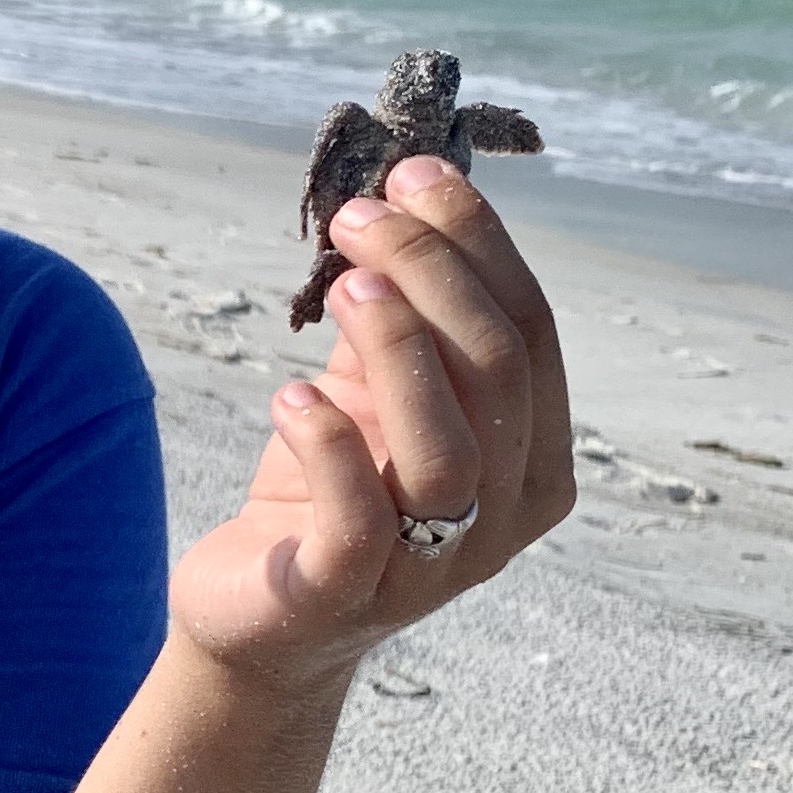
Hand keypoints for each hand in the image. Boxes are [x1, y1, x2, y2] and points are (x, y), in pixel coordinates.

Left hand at [169, 158, 573, 690]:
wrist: (260, 619)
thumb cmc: (330, 490)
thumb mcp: (377, 392)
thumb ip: (403, 311)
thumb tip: (405, 186)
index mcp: (533, 460)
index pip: (533, 333)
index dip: (480, 244)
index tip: (414, 174)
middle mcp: (500, 520)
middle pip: (499, 376)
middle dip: (434, 273)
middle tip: (361, 216)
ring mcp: (429, 571)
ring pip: (449, 453)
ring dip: (400, 351)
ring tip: (345, 284)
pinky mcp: (342, 598)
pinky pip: (359, 524)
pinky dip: (330, 446)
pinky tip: (291, 394)